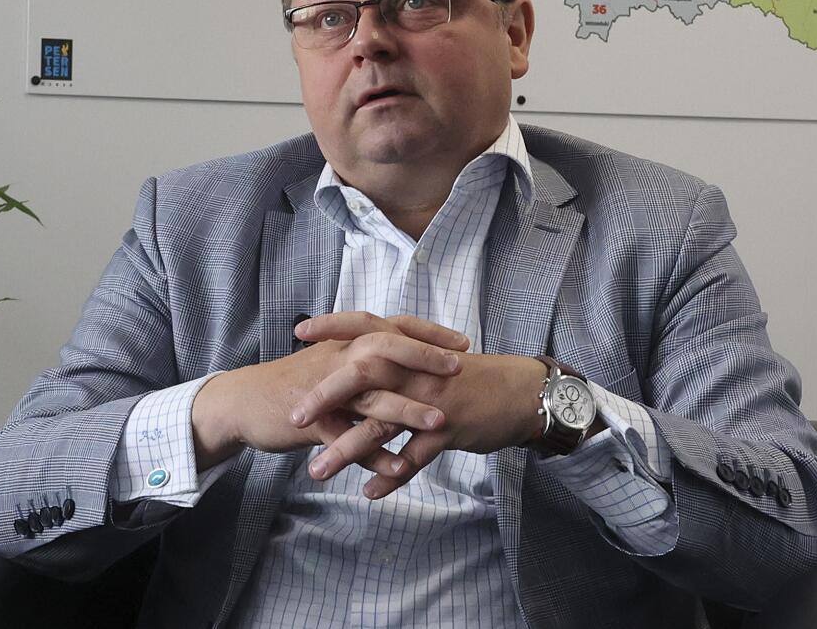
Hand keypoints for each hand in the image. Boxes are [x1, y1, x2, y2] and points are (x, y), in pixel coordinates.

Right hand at [190, 311, 468, 475]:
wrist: (242, 403)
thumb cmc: (291, 385)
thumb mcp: (330, 363)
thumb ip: (363, 361)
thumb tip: (400, 361)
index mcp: (344, 344)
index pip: (392, 328)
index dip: (428, 333)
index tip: (463, 343)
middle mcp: (337, 360)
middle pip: (386, 350)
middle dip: (424, 358)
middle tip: (460, 369)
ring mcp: (324, 391)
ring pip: (370, 397)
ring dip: (407, 411)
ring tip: (440, 422)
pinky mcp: (311, 422)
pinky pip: (347, 440)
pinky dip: (373, 456)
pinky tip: (398, 470)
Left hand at [292, 314, 548, 497]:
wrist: (522, 392)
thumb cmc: (473, 378)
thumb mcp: (433, 360)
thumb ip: (399, 359)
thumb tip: (364, 358)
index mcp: (411, 348)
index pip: (366, 327)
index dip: (333, 325)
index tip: (299, 331)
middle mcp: (417, 369)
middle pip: (362, 375)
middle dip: (324, 397)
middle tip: (293, 418)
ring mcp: (431, 399)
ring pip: (381, 424)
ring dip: (346, 451)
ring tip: (317, 472)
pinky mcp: (448, 428)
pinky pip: (414, 456)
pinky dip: (391, 475)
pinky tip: (370, 491)